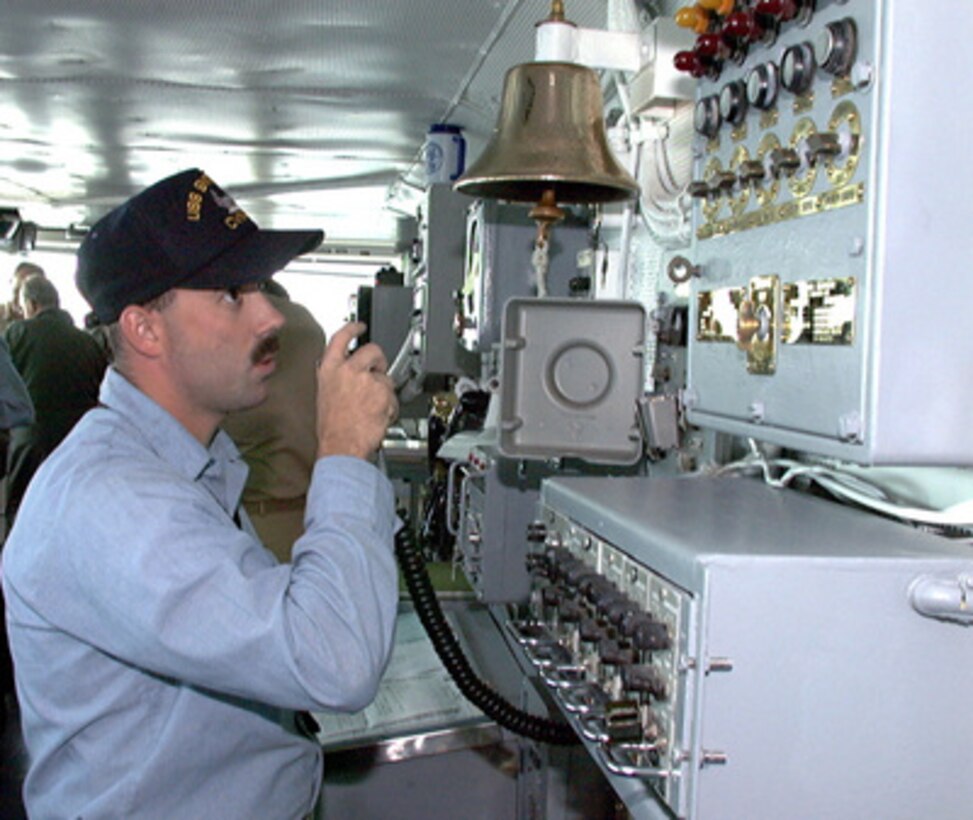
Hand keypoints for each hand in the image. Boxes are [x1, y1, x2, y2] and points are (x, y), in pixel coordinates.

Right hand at [316, 322, 397, 459]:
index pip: (341, 338)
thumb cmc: (332, 428)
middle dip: (379, 360)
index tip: (360, 326)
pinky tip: (379, 416)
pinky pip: (393, 395)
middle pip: (372, 350)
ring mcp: (367, 379)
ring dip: (384, 390)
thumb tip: (341, 372)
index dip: (353, 329)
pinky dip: (390, 406)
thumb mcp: (325, 394)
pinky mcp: (382, 391)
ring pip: (385, 376)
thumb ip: (334, 378)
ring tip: (373, 407)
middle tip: (378, 370)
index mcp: (329, 369)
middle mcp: (348, 369)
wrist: (341, 445)